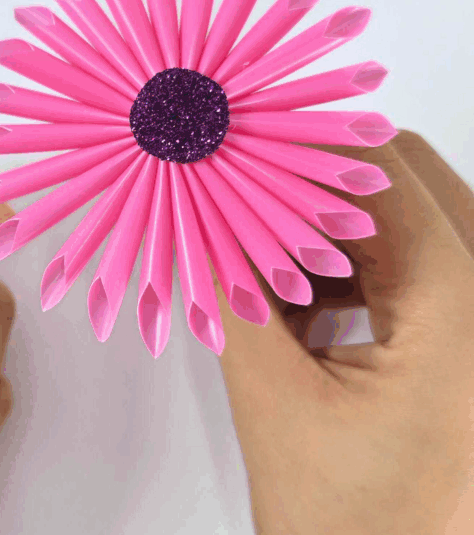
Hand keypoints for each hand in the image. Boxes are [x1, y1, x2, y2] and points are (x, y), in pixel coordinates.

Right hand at [214, 130, 473, 534]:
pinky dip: (349, 259)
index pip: (381, 172)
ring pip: (406, 214)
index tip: (235, 144)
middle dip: (316, 176)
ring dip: (330, 219)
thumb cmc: (354, 527)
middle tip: (244, 186)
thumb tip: (193, 205)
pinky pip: (409, 259)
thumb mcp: (274, 401)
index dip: (301, 145)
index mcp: (459, 312)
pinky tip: (299, 298)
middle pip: (404, 178)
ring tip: (266, 252)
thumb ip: (229, 290)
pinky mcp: (462, 335)